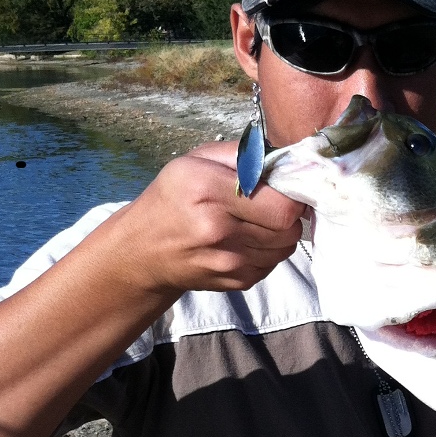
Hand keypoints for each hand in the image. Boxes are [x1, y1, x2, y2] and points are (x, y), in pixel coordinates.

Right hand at [113, 141, 305, 297]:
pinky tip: (246, 240)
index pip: (282, 205)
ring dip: (280, 233)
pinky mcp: (236, 282)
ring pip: (286, 247)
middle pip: (289, 228)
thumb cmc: (173, 198)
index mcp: (207, 190)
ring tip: (256, 221)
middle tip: (271, 204)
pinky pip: (273, 264)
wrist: (144, 251)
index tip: (283, 189)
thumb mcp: (196, 160)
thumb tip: (286, 161)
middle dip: (288, 214)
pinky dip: (268, 251)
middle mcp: (217, 228)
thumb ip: (243, 155)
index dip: (291, 195)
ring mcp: (228, 261)